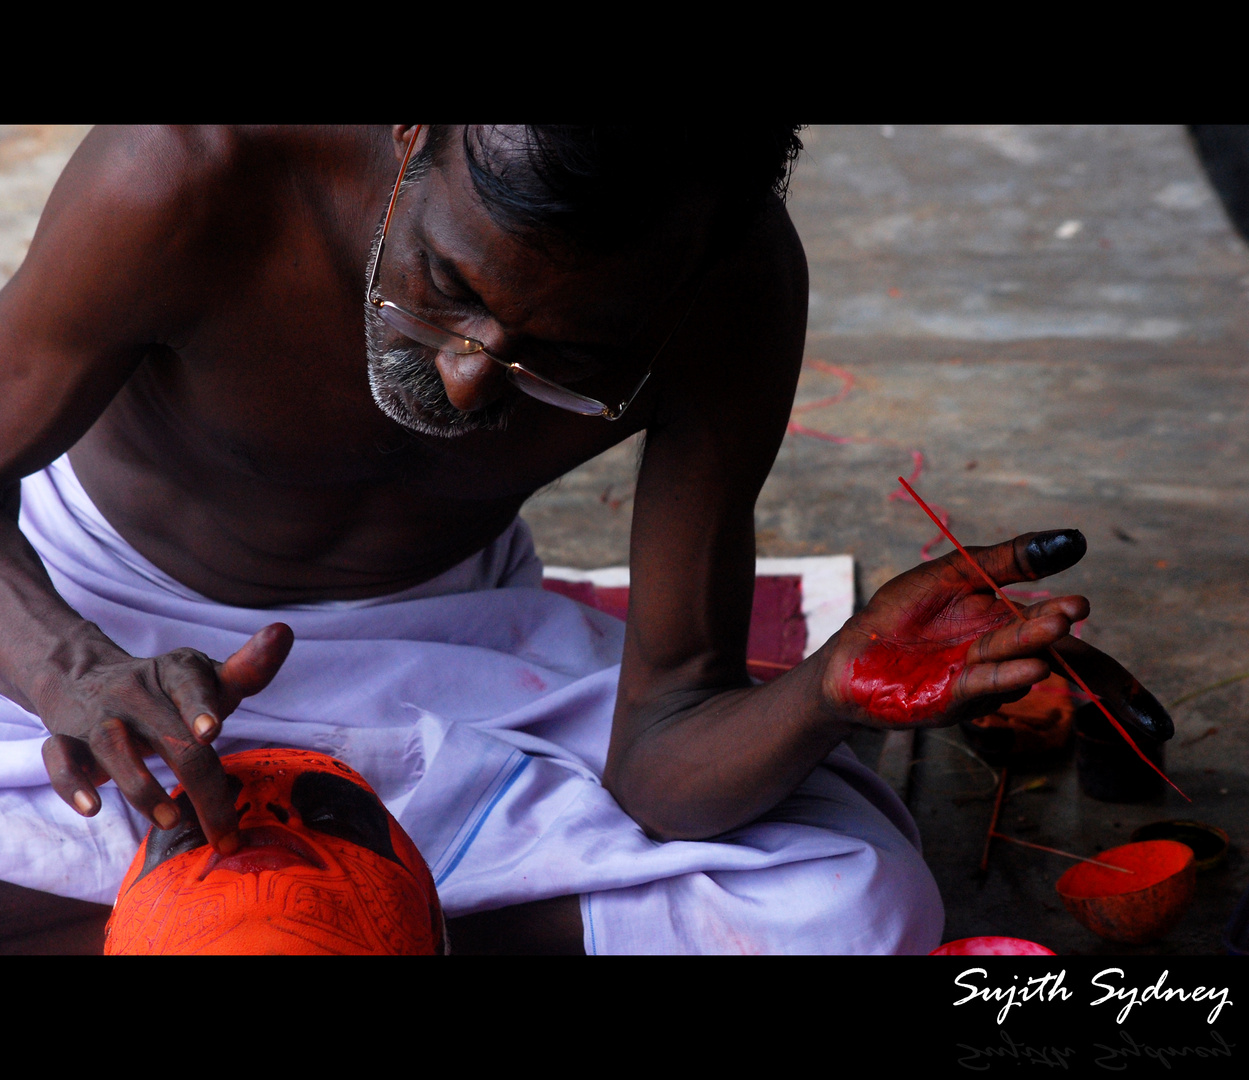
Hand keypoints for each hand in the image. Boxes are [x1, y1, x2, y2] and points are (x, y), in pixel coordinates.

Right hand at [38, 622, 293, 851]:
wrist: (85, 678)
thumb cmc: (167, 692)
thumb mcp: (206, 678)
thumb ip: (247, 670)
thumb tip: (284, 632)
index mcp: (174, 672)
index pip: (190, 685)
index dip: (201, 707)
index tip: (212, 732)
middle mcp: (135, 690)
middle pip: (169, 736)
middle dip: (200, 785)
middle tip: (224, 831)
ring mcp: (98, 715)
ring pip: (114, 748)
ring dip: (141, 786)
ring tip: (169, 821)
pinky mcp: (66, 738)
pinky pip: (60, 759)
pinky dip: (73, 784)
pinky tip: (93, 808)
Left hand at [825, 530, 1091, 728]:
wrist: (855, 654)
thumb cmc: (903, 610)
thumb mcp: (954, 573)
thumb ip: (1008, 559)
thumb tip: (1072, 540)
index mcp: (1001, 618)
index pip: (1043, 617)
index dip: (1063, 612)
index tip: (1081, 604)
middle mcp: (998, 649)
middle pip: (1032, 639)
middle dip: (1051, 626)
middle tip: (1070, 611)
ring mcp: (979, 674)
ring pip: (1010, 659)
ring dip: (1032, 645)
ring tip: (1053, 630)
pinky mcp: (955, 695)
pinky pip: (984, 683)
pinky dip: (1006, 676)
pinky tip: (1031, 668)